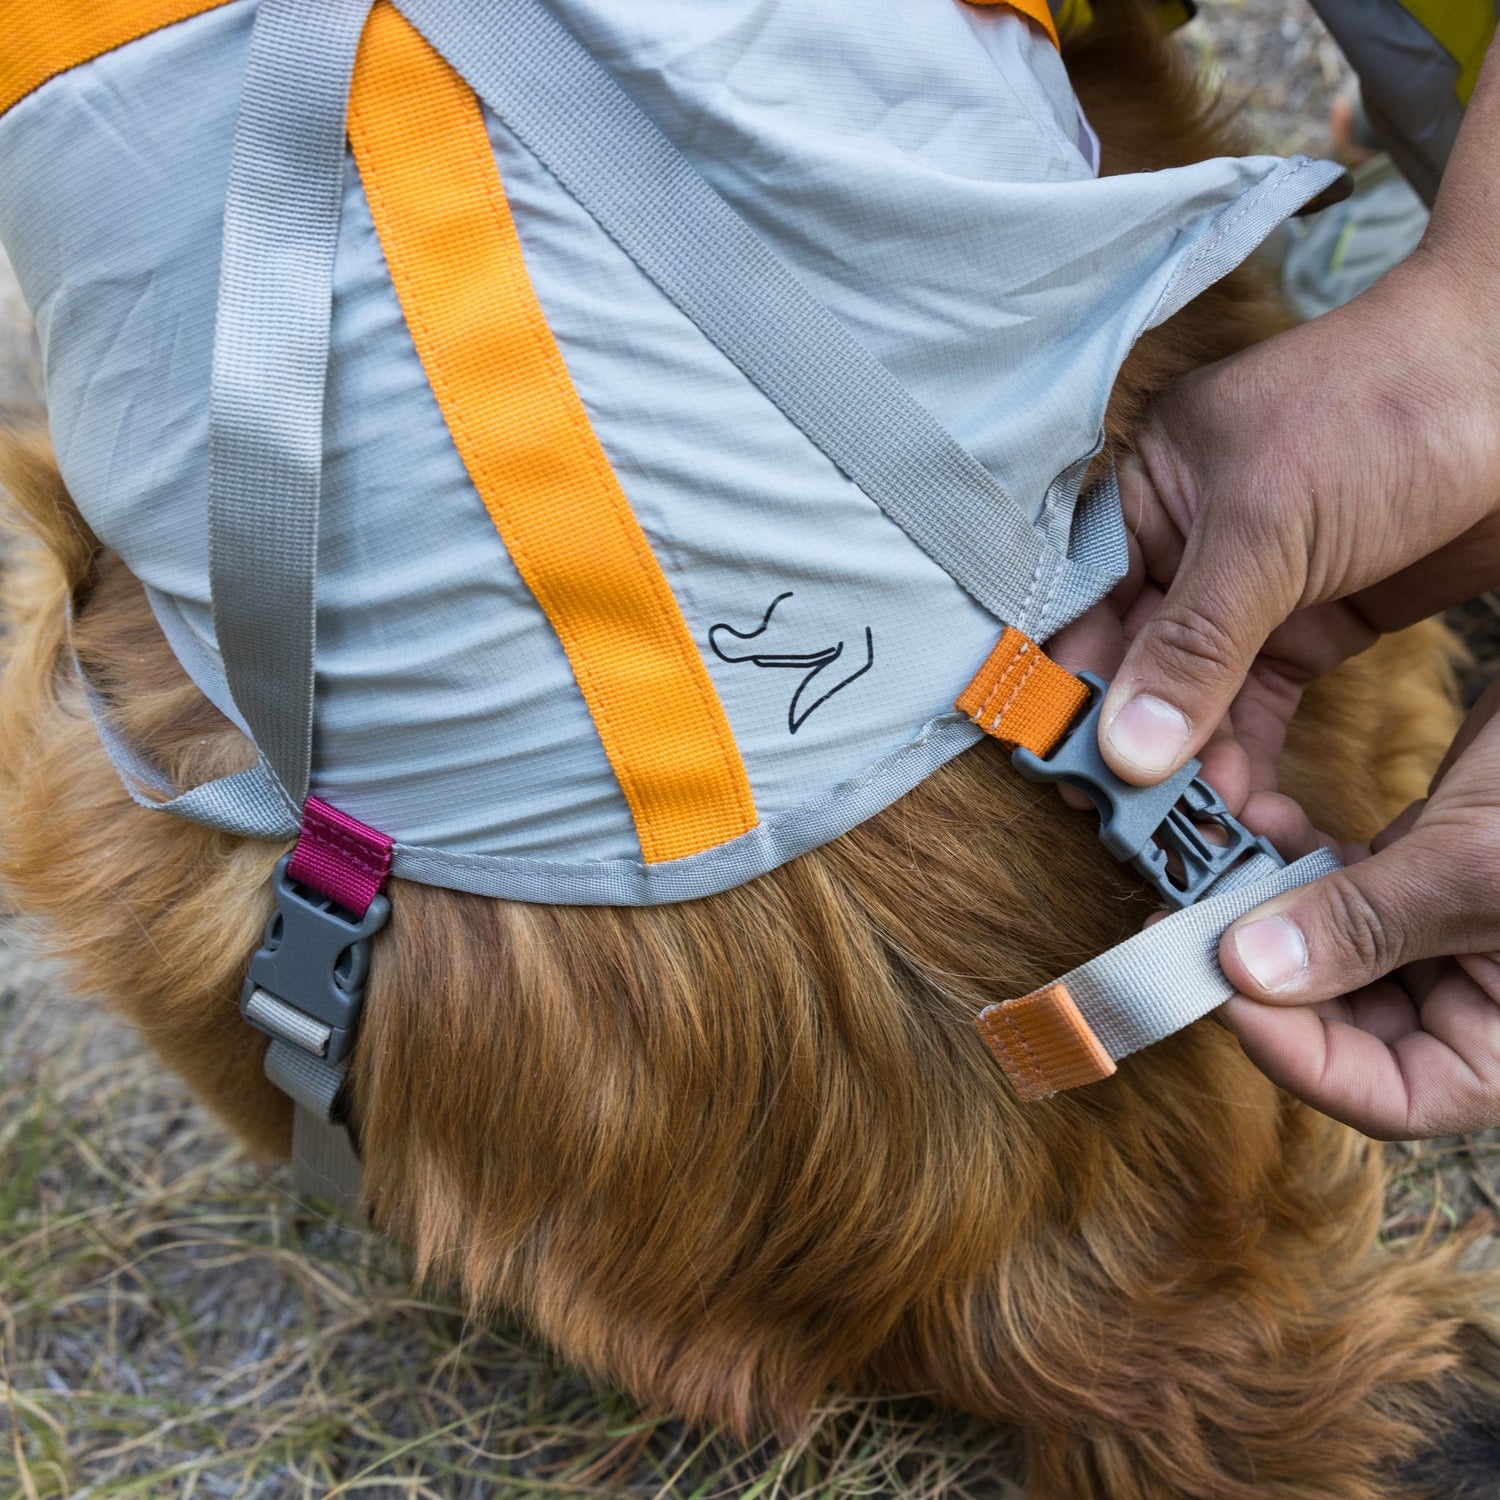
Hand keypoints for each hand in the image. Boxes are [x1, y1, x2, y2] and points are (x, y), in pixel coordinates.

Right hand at [1098, 32, 1499, 788]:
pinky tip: (1242, 807)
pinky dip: (1246, 757)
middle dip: (1131, 745)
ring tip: (1199, 831)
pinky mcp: (1314, 626)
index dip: (1063, 692)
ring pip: (1193, 698)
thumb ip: (1194, 645)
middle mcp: (1187, 547)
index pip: (1076, 609)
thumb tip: (1126, 750)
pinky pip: (1257, 706)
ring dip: (1191, 765)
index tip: (1070, 773)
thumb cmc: (1387, 409)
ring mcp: (1252, 592)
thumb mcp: (1269, 527)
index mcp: (1147, 494)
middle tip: (1133, 826)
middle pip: (1131, 666)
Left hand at [1217, 676, 1499, 1138]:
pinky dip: (1291, 858)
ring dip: (1262, 909)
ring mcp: (1450, 929)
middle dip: (1261, 976)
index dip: (1301, 1061)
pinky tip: (1259, 819)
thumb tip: (1250, 976)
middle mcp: (1480, 995)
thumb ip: (1372, 925)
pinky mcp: (1428, 865)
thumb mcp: (1484, 864)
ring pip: (1326, 950)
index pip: (1394, 1096)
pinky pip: (1337, 885)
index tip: (1224, 994)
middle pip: (1344, 1026)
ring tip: (1215, 861)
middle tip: (1182, 925)